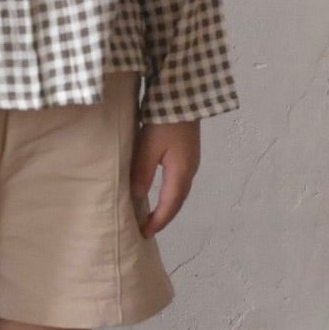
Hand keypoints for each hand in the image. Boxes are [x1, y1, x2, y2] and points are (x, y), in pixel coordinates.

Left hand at [130, 120, 199, 237]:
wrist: (183, 96)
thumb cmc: (164, 121)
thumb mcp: (148, 147)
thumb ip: (142, 173)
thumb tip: (137, 198)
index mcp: (181, 172)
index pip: (169, 205)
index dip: (157, 221)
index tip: (144, 233)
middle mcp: (190, 170)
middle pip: (177, 201)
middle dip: (163, 217)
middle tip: (147, 228)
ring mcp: (191, 161)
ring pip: (179, 191)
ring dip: (167, 205)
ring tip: (152, 214)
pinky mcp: (187, 152)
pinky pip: (178, 181)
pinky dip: (169, 193)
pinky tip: (159, 191)